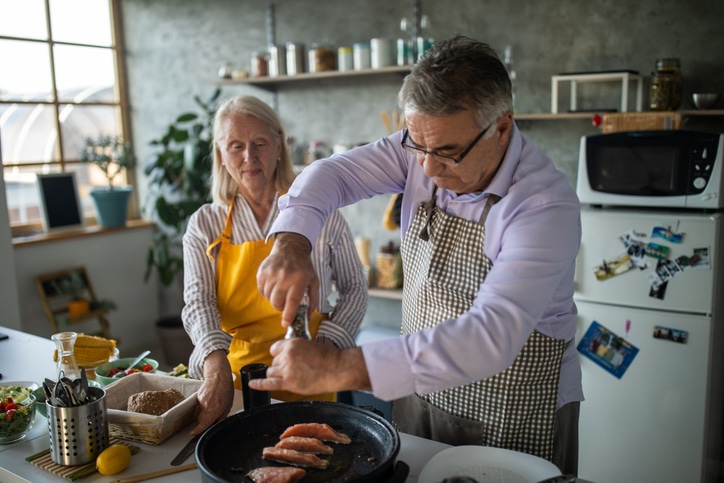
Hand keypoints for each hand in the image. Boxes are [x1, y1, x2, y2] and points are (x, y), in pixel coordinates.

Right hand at [190, 350, 233, 435]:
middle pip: (202, 420)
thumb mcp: (228, 405)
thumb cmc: (225, 389)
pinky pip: (199, 406)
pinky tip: (210, 400)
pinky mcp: (197, 397)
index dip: (198, 430)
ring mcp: (200, 401)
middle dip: (206, 421)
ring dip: (206, 412)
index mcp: (214, 409)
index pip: (204, 423)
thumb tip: (217, 424)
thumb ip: (221, 416)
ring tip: (214, 404)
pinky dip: (204, 405)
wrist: (218, 376)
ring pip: (200, 413)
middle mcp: (206, 406)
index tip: (193, 434)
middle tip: (212, 417)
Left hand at [248, 339, 371, 393]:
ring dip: (279, 375)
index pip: (275, 349)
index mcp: (291, 344)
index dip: (280, 354)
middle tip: (296, 369)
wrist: (338, 368)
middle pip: (273, 362)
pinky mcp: (289, 383)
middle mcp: (286, 355)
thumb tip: (287, 354)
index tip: (285, 358)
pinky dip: (259, 384)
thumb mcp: (310, 344)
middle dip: (281, 366)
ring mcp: (286, 370)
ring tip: (292, 376)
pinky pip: (269, 383)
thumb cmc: (329, 357)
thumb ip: (296, 349)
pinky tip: (252, 384)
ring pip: (271, 372)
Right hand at [257, 232, 319, 326]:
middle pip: (277, 303)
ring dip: (274, 299)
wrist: (290, 248)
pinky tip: (274, 286)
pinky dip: (268, 292)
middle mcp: (284, 277)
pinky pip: (262, 291)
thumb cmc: (303, 267)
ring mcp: (271, 274)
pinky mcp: (262, 273)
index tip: (285, 323)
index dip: (288, 315)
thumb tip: (308, 317)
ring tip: (281, 291)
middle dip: (281, 307)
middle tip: (286, 301)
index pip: (291, 302)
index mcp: (298, 280)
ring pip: (268, 298)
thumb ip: (313, 300)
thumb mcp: (314, 281)